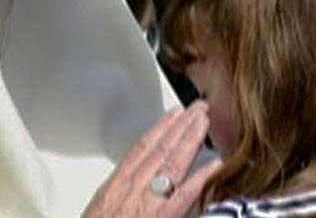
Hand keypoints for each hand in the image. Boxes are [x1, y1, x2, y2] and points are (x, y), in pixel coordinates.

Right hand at [83, 101, 220, 217]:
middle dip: (181, 126)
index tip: (174, 114)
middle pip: (160, 150)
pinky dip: (199, 179)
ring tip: (205, 122)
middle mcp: (130, 190)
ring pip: (171, 164)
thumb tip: (135, 186)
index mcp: (115, 187)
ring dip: (190, 140)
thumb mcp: (100, 212)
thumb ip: (120, 197)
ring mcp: (145, 204)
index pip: (141, 149)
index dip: (160, 129)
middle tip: (199, 108)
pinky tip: (214, 165)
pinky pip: (183, 196)